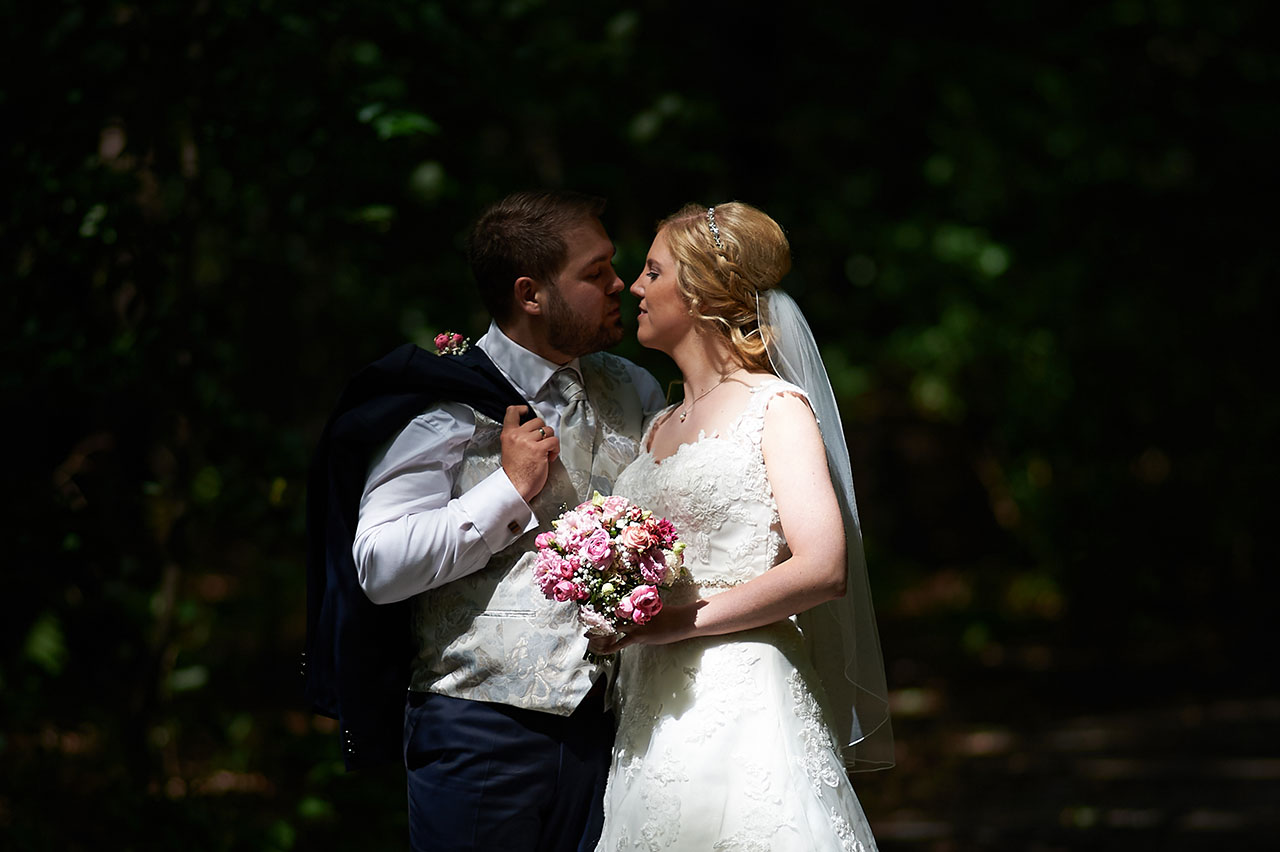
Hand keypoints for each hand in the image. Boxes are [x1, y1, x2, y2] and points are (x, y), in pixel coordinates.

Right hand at [501, 405, 558, 501]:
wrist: (515, 487)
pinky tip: (550, 457)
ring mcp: (528, 441)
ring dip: (550, 441)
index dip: (522, 409)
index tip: (527, 412)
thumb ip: (517, 438)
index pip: (512, 412)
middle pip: (537, 421)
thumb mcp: (509, 449)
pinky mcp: (539, 449)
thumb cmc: (515, 472)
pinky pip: (554, 441)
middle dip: (543, 431)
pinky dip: (555, 449)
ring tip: (546, 453)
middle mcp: (517, 435)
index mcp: (508, 435)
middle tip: (541, 443)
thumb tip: (532, 431)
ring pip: (548, 430)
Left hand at [584, 602, 703, 653]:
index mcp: (634, 603)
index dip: (600, 606)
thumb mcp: (653, 606)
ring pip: (612, 628)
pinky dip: (610, 646)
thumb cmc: (669, 613)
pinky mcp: (638, 636)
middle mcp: (632, 612)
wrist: (680, 621)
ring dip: (599, 632)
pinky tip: (602, 650)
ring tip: (588, 636)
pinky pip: (620, 642)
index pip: (613, 604)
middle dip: (596, 618)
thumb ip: (641, 607)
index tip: (590, 607)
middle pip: (609, 615)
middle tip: (584, 620)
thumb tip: (632, 607)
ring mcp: (634, 624)